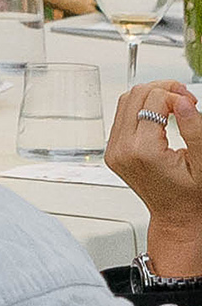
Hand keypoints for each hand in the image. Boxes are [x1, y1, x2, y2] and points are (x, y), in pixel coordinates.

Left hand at [110, 81, 201, 275]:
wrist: (175, 216)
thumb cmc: (191, 195)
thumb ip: (195, 129)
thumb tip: (183, 101)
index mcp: (142, 151)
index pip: (154, 100)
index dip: (178, 95)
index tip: (193, 105)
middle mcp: (121, 149)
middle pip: (136, 95)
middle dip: (164, 89)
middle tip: (186, 100)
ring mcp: (113, 151)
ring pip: (125, 102)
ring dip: (152, 96)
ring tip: (176, 106)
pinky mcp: (112, 151)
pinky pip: (122, 116)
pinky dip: (141, 108)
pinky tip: (162, 115)